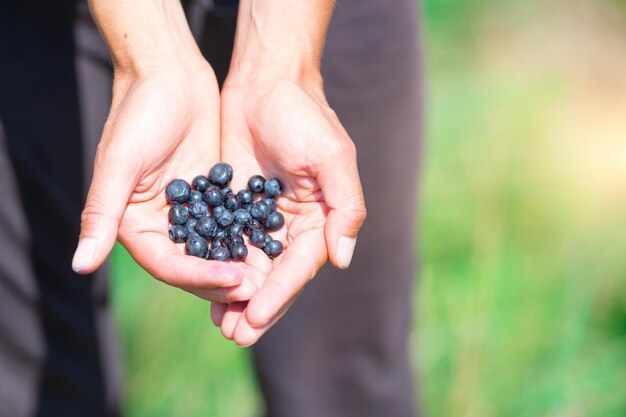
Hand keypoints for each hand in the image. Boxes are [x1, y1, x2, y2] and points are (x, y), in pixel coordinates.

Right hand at [72, 67, 259, 302]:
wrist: (169, 75)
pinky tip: (273, 245)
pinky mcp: (213, 195)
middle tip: (258, 287)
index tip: (233, 278)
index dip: (198, 276)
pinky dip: (249, 237)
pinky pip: (233, 223)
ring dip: (240, 264)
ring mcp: (191, 212)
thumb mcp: (120, 165)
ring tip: (270, 277)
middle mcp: (163, 225)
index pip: (168, 265)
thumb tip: (79, 266)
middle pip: (194, 266)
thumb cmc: (138, 114)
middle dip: (224, 278)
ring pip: (216, 250)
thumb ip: (101, 215)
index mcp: (135, 225)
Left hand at [213, 79, 366, 345]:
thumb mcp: (332, 156)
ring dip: (236, 298)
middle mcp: (292, 225)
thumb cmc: (304, 115)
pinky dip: (216, 267)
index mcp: (319, 219)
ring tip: (221, 326)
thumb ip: (344, 206)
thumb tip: (342, 259)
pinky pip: (226, 244)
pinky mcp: (234, 205)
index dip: (279, 294)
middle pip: (275, 276)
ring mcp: (261, 218)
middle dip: (257, 307)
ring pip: (250, 267)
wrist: (266, 81)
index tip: (255, 317)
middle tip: (236, 336)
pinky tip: (203, 287)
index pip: (299, 266)